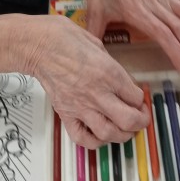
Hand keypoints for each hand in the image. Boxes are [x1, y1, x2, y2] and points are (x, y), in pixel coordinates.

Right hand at [28, 16, 149, 147]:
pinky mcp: (65, 113)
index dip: (141, 99)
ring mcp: (80, 106)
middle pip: (129, 120)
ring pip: (109, 133)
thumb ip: (113, 66)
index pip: (136, 97)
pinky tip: (100, 135)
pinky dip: (95, 142)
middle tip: (141, 118)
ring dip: (122, 135)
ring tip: (124, 129)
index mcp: (109, 73)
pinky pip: (82, 138)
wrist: (38, 45)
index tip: (139, 98)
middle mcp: (97, 93)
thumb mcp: (98, 45)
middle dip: (140, 122)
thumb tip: (123, 80)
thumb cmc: (64, 38)